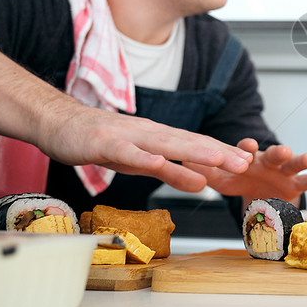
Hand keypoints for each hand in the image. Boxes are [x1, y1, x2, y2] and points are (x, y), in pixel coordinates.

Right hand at [0, 42, 255, 193]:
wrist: (58, 123)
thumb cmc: (99, 141)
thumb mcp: (141, 162)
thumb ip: (171, 172)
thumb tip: (202, 183)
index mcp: (159, 136)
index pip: (197, 145)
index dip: (222, 152)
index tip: (248, 161)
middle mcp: (149, 132)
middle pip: (188, 143)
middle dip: (218, 152)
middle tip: (245, 161)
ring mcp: (128, 136)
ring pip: (165, 145)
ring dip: (193, 153)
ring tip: (218, 160)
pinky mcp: (105, 143)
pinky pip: (127, 153)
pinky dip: (145, 158)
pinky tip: (160, 164)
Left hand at [184, 138, 306, 202]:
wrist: (259, 196)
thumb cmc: (240, 182)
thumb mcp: (221, 179)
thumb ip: (205, 172)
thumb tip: (181, 162)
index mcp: (249, 157)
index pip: (246, 150)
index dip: (246, 148)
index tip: (247, 146)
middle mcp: (268, 161)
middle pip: (274, 153)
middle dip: (279, 151)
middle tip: (284, 150)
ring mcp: (284, 172)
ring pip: (294, 164)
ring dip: (302, 160)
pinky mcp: (296, 185)